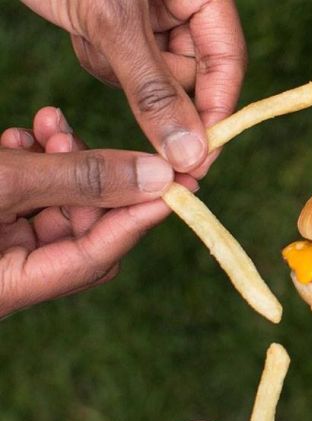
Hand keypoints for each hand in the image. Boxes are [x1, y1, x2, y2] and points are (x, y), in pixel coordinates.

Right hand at [0, 107, 190, 317]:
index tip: (178, 180)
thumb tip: (158, 177)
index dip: (138, 215)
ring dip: (58, 160)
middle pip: (79, 229)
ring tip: (46, 124)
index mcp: (9, 289)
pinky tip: (22, 136)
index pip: (96, 257)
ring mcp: (0, 250)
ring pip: (54, 205)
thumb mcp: (5, 183)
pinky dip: (32, 164)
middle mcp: (8, 276)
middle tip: (75, 134)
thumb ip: (79, 179)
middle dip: (87, 175)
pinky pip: (26, 198)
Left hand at [21, 0, 246, 176]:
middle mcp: (187, 11)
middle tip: (119, 66)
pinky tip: (84, 30)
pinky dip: (101, 60)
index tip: (197, 160)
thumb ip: (153, 89)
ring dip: (121, 72)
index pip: (227, 65)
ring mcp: (157, 22)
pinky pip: (126, 72)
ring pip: (156, 82)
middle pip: (193, 80)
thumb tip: (189, 154)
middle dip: (154, 87)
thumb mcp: (114, 21)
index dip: (216, 113)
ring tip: (93, 31)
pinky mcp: (125, 31)